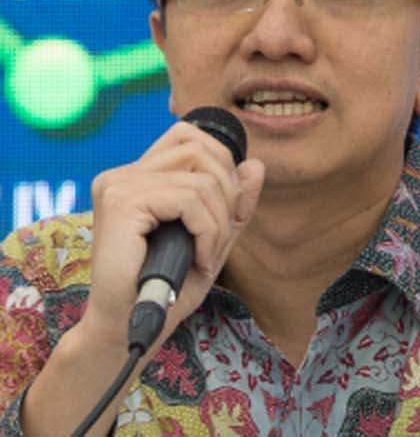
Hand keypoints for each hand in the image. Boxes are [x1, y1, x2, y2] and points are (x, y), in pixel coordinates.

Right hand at [75, 121, 265, 349]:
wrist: (129, 326)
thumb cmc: (167, 286)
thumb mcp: (213, 238)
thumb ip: (234, 202)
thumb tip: (256, 164)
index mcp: (136, 176)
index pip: (189, 137)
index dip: (220, 165)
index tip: (223, 210)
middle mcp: (122, 175)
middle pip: (201, 150)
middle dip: (226, 193)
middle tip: (219, 236)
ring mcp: (118, 186)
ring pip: (201, 178)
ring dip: (219, 219)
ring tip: (208, 253)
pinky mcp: (122, 203)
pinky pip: (191, 199)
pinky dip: (208, 231)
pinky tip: (200, 259)